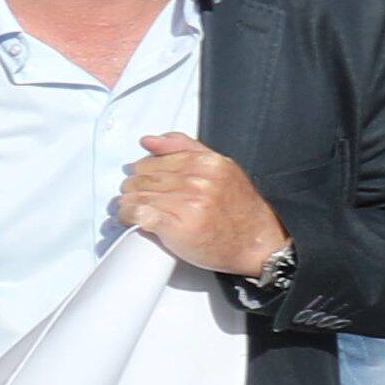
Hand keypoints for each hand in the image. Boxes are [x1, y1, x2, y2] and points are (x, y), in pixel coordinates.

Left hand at [116, 134, 292, 280]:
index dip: (142, 173)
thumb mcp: (221, 169)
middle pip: (141, 179)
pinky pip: (137, 214)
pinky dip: (128, 216)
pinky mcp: (177, 226)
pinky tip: (131, 220)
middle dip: (132, 189)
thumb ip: (184, 148)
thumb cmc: (238, 210)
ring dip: (127, 204)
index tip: (142, 183)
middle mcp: (197, 181)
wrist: (257, 244)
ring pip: (136, 196)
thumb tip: (148, 140)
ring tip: (132, 210)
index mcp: (206, 163)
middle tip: (135, 198)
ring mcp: (187, 203)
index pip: (152, 161)